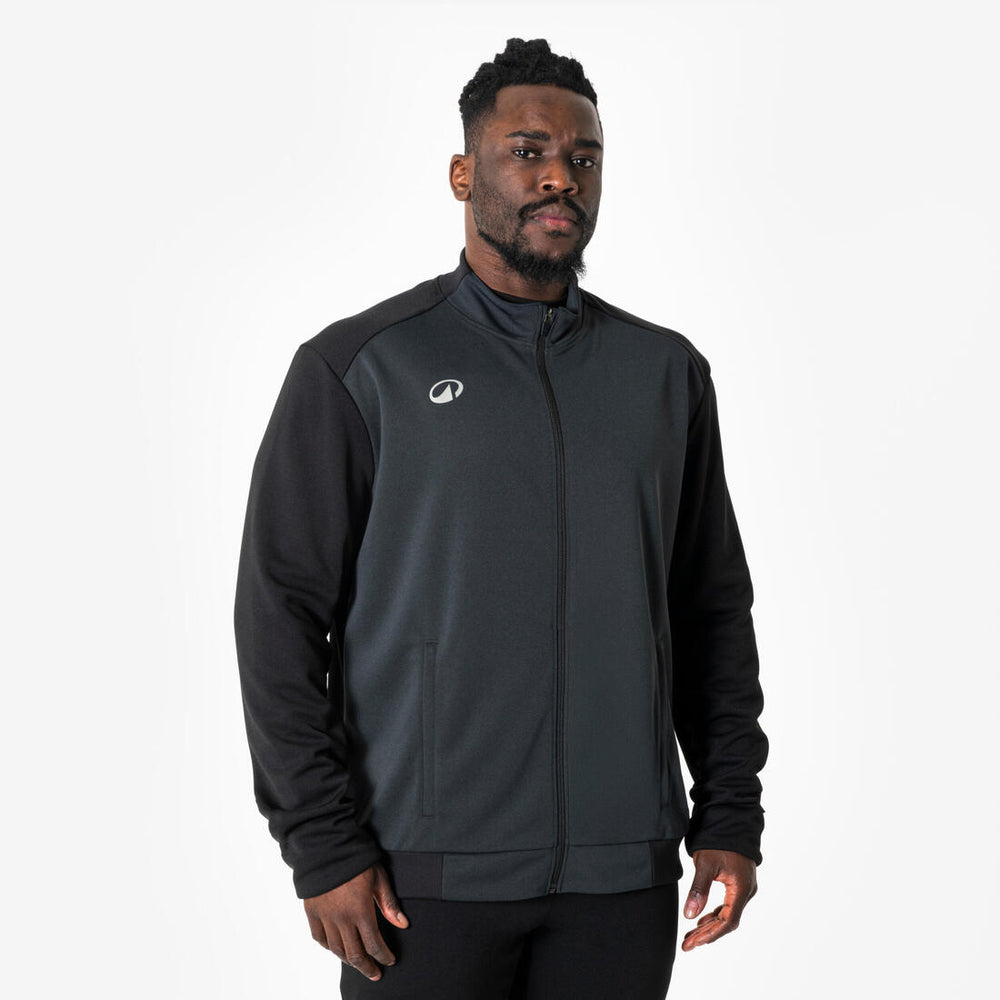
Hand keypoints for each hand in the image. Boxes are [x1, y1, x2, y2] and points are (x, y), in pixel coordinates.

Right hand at [303, 862, 408, 980]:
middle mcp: (342, 919)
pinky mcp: (312, 913)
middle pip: (355, 954)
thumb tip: (403, 924)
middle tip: (375, 973)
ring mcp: (325, 917)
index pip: (374, 944)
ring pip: (337, 949)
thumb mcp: (379, 878)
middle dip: (367, 966)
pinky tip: (337, 948)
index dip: (383, 956)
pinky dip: (329, 947)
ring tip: (359, 963)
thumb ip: (388, 903)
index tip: (389, 960)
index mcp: (361, 911)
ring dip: (349, 960)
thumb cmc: (356, 861)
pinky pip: (320, 939)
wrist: (326, 848)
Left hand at [680, 849, 756, 951]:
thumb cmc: (719, 840)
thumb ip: (699, 890)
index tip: (694, 942)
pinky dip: (714, 914)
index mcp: (742, 888)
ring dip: (710, 925)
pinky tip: (701, 920)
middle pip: (728, 921)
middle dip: (707, 934)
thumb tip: (689, 915)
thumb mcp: (706, 864)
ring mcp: (744, 887)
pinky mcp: (739, 883)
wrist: (731, 820)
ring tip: (690, 936)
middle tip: (687, 944)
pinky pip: (728, 905)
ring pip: (727, 914)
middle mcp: (747, 891)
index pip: (728, 920)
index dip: (711, 934)